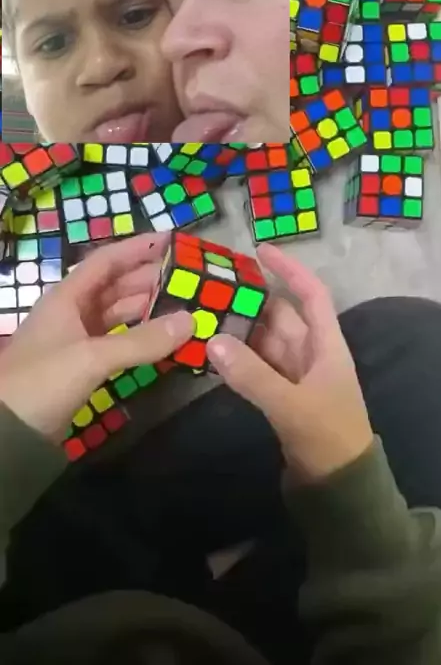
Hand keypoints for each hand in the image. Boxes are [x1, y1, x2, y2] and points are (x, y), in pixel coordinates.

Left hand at [0, 233, 193, 442]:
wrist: (7, 432)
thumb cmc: (43, 381)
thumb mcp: (92, 357)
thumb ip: (141, 341)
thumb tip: (191, 321)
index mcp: (67, 297)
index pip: (106, 260)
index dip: (137, 248)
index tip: (171, 240)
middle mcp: (71, 311)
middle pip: (114, 285)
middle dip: (149, 279)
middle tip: (187, 277)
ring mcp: (75, 339)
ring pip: (117, 313)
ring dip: (147, 308)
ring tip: (182, 304)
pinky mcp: (81, 365)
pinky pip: (117, 340)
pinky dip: (139, 336)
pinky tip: (161, 337)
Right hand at [207, 243, 372, 481]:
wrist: (338, 486)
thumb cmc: (327, 437)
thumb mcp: (291, 405)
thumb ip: (252, 375)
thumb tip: (212, 341)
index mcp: (326, 346)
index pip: (311, 295)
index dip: (290, 270)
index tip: (260, 250)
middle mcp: (312, 354)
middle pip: (281, 317)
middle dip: (251, 301)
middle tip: (213, 287)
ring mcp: (296, 376)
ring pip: (265, 343)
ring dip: (240, 332)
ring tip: (203, 314)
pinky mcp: (282, 397)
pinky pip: (258, 367)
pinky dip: (238, 360)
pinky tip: (212, 354)